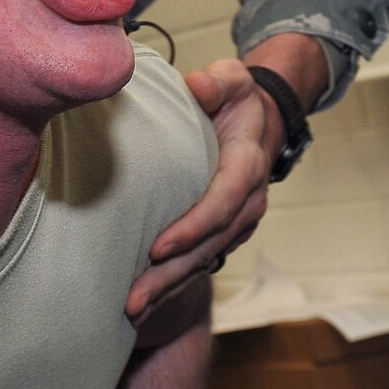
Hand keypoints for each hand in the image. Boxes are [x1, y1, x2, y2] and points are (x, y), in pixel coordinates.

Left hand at [124, 55, 277, 323]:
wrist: (258, 119)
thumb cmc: (235, 97)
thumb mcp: (232, 78)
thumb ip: (216, 82)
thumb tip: (198, 87)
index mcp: (246, 166)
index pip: (221, 202)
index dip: (192, 228)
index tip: (158, 247)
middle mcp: (246, 202)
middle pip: (209, 246)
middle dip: (172, 276)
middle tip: (133, 299)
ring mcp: (235, 223)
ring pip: (204, 263)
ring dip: (168, 289)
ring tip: (130, 311)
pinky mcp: (221, 233)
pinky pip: (198, 264)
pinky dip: (172, 285)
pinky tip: (142, 302)